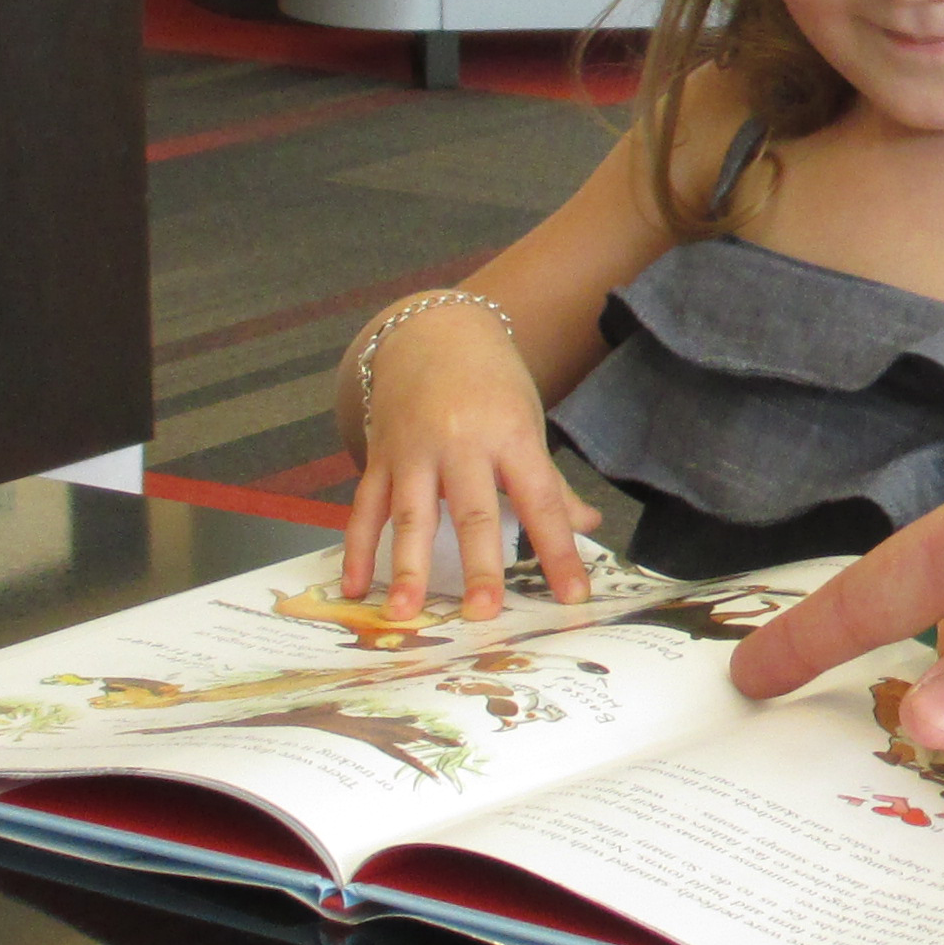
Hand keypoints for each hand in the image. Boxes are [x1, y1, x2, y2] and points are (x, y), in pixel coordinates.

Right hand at [339, 303, 597, 609]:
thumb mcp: (528, 424)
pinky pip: (365, 507)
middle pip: (473, 511)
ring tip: (406, 611)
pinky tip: (355, 587)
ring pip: (410, 514)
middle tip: (483, 613)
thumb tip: (588, 525)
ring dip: (407, 565)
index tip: (574, 595)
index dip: (558, 550)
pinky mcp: (379, 455)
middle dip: (480, 565)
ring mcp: (414, 450)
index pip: (541, 501)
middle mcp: (461, 443)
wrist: (434, 331)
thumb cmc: (492, 384)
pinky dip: (357, 548)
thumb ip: (550, 484)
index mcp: (510, 436)